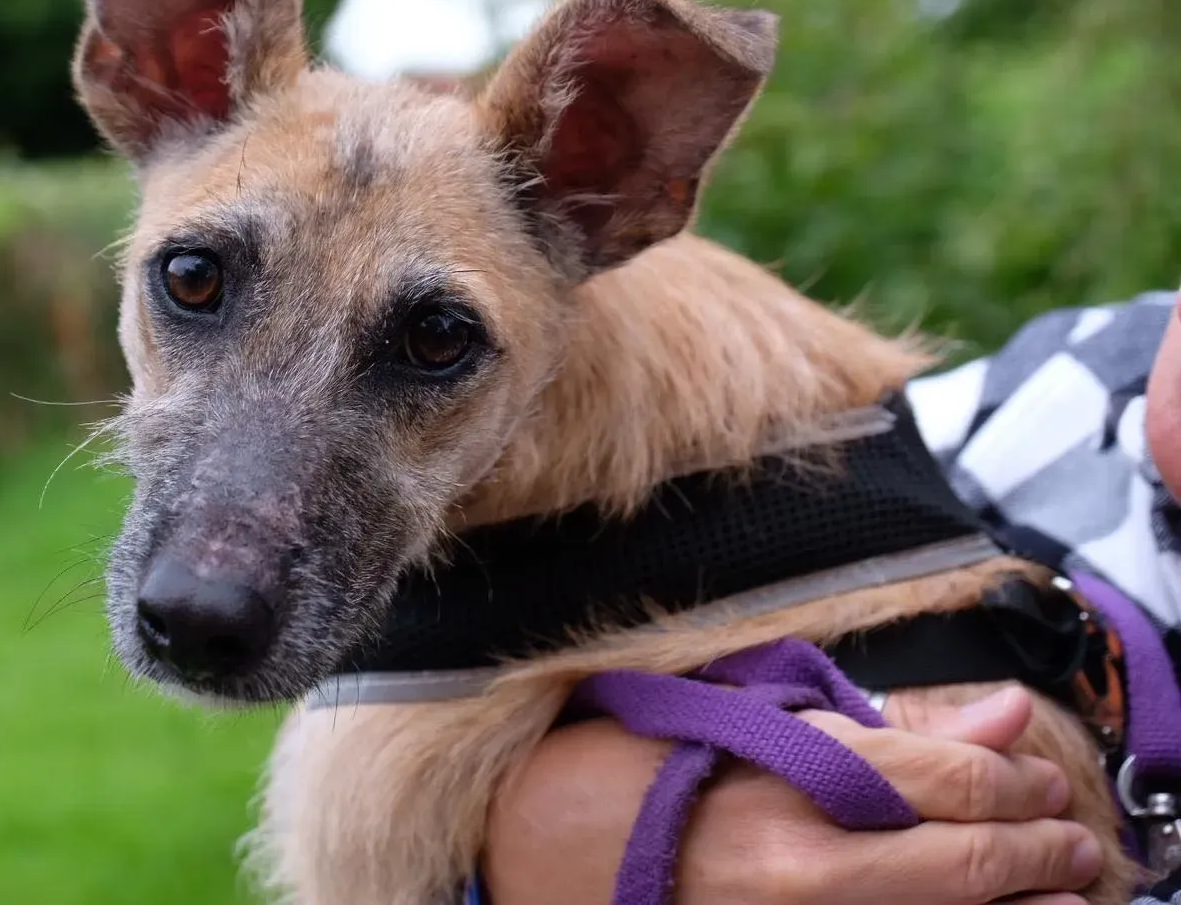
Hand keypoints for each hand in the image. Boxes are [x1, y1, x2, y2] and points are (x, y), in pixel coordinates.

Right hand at [482, 686, 1103, 904]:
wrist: (526, 849)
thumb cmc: (623, 766)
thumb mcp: (743, 712)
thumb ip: (874, 719)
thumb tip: (997, 713)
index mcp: (788, 777)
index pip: (956, 779)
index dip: (1019, 780)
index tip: (1036, 777)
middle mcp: (806, 864)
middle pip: (973, 862)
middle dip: (1044, 848)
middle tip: (1071, 838)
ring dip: (1021, 904)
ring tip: (1052, 889)